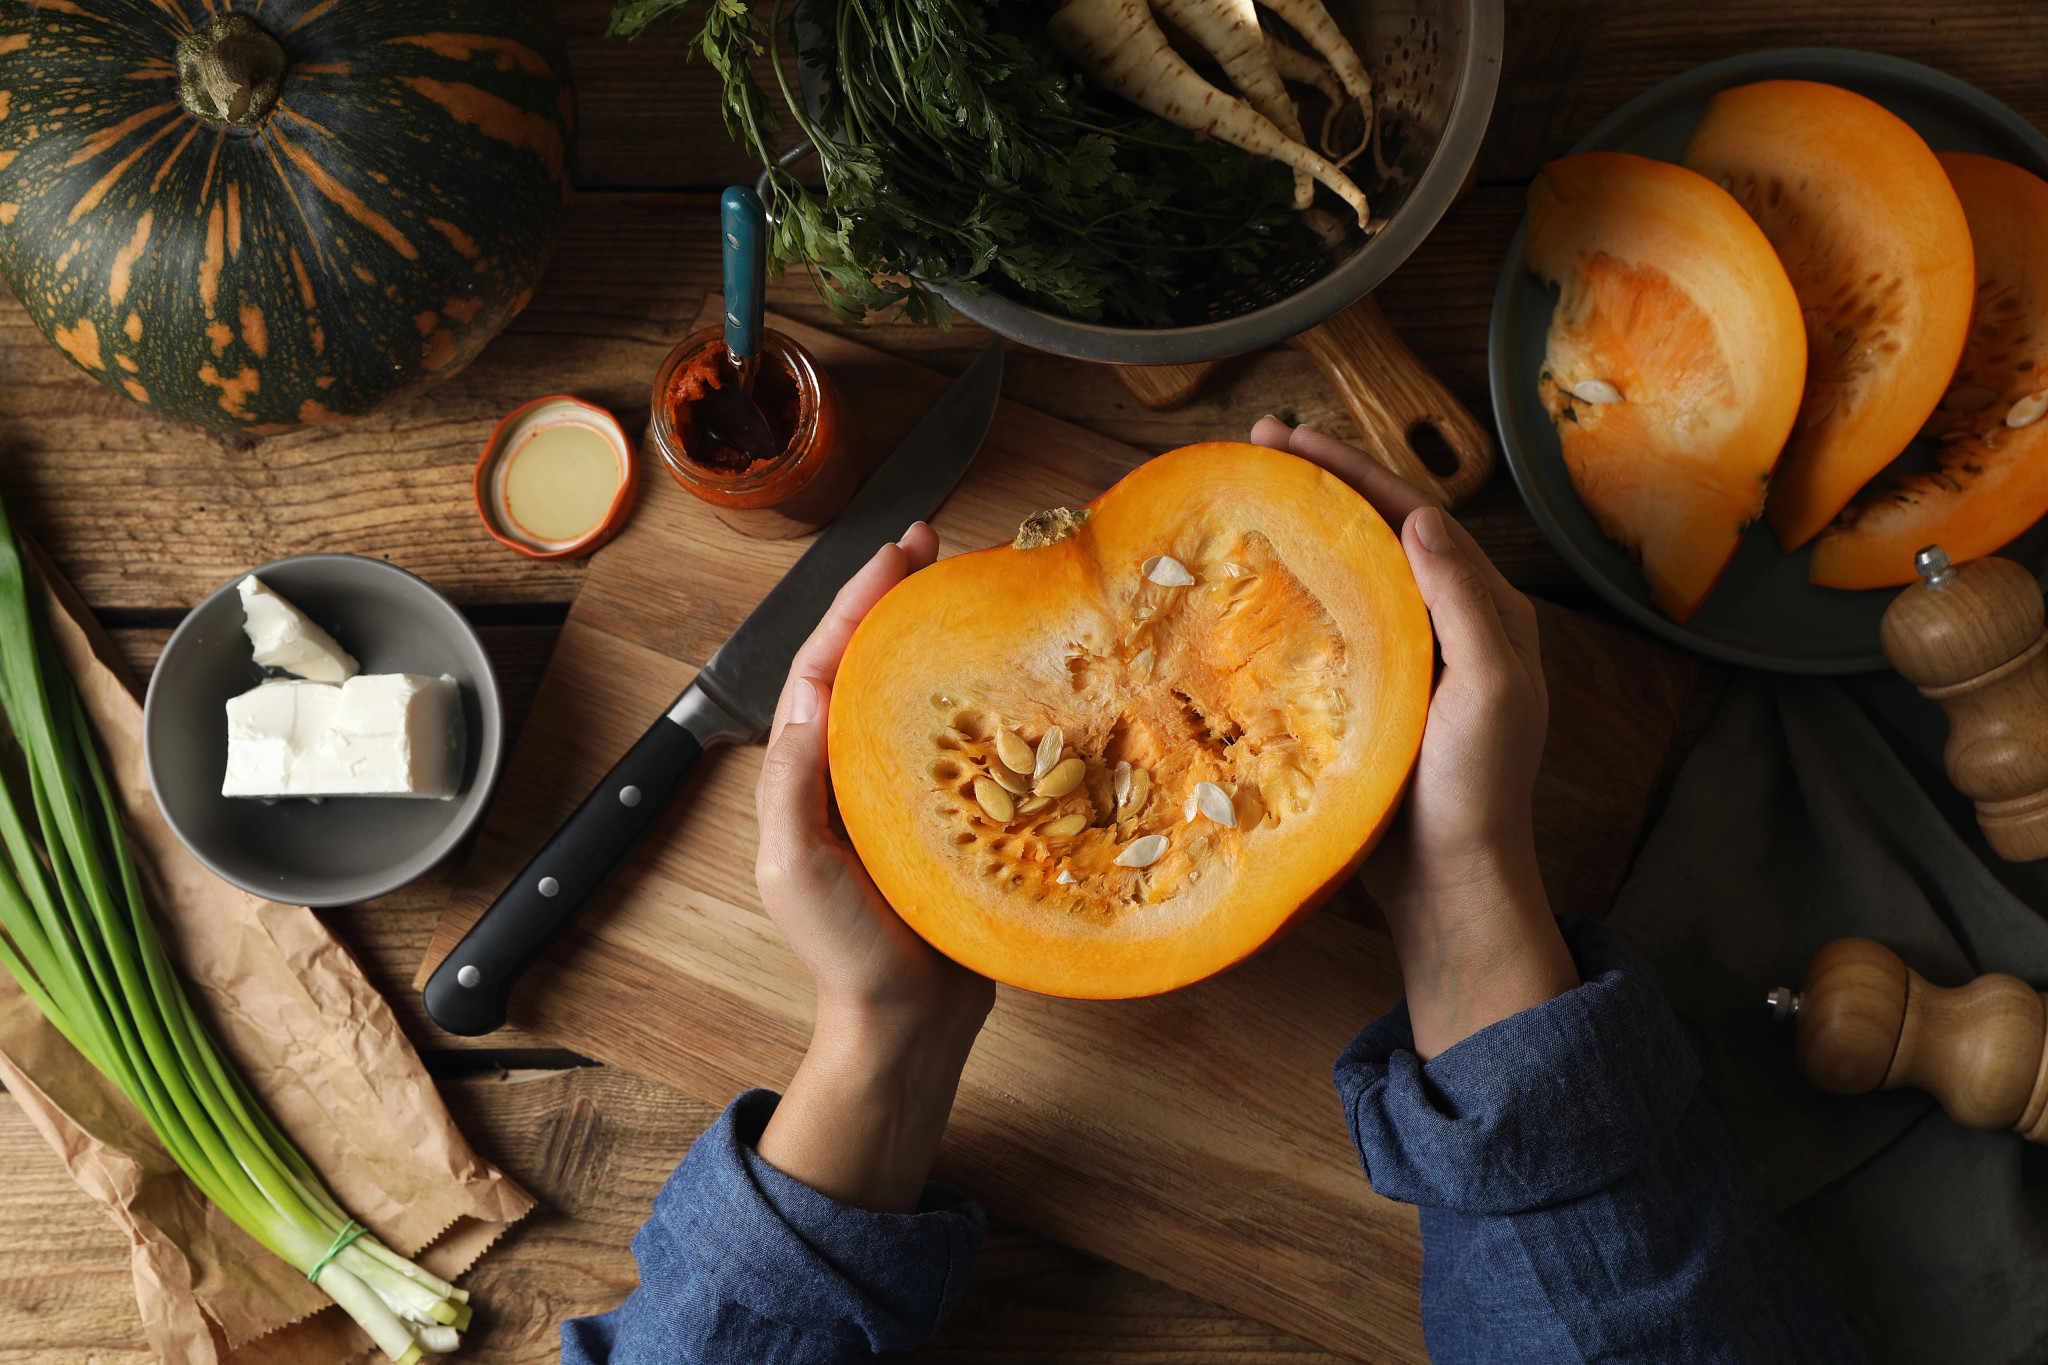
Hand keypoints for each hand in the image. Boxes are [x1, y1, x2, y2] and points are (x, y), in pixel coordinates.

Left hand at [752, 521, 994, 1211]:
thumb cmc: (846, 952)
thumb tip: (806, 696)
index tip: (897, 550)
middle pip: (875, 662)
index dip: (857, 602)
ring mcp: (911, 788)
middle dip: (900, 599)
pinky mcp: (964, 814)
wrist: (908, 1025)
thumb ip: (792, 782)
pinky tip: (1020, 671)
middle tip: (938, 543)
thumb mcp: (797, 865)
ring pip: (925, 692)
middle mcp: (858, 767)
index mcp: (812, 769)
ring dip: (944, 636)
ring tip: (975, 584)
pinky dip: (993, 699)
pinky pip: (978, 743)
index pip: (827, 662)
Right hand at [1249, 418, 1576, 1057]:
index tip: (1287, 436)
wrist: (1449, 885)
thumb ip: (1465, 603)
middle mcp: (1444, 625)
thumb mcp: (1490, 690)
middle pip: (1375, 533)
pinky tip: (1242, 592)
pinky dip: (1285, 599)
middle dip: (1319, 484)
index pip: (1413, 515)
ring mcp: (1400, 663)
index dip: (1351, 469)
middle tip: (1255, 445)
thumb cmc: (1478, 791)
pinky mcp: (1363, 702)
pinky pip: (1322, 632)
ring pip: (1345, 576)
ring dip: (1299, 532)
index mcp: (1484, 611)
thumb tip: (1422, 516)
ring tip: (1245, 498)